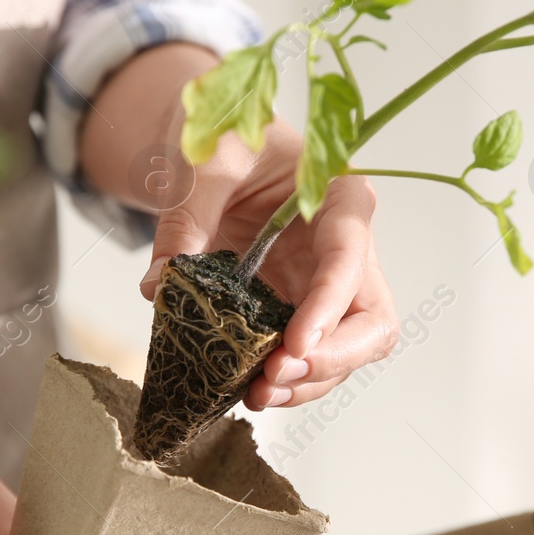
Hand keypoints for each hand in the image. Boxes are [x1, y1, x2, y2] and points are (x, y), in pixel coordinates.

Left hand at [82, 44, 399, 409]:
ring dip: (309, 382)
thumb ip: (185, 217)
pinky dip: (287, 383)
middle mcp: (349, 250)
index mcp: (340, 199)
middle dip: (332, 357)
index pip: (349, 258)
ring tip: (257, 395)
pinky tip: (250, 391)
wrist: (218, 153)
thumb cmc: (228, 140)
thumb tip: (161, 286)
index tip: (294, 344)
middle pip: (373, 321)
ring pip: (347, 352)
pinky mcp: (302, 312)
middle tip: (275, 374)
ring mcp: (329, 288)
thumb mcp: (205, 161)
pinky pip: (310, 359)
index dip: (328, 306)